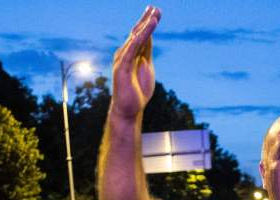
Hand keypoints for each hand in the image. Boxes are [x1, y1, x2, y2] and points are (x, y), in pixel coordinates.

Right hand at [110, 6, 160, 120]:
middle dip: (147, 19)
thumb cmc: (137, 91)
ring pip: (135, 38)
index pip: (140, 34)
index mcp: (131, 53)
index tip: (156, 11)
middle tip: (157, 8)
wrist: (129, 110)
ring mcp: (122, 59)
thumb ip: (146, 52)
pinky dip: (141, 37)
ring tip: (155, 16)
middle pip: (137, 32)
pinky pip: (133, 48)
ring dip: (145, 26)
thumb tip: (149, 38)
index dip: (148, 22)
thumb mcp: (146, 67)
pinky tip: (148, 29)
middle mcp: (125, 53)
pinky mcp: (122, 66)